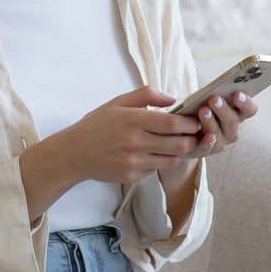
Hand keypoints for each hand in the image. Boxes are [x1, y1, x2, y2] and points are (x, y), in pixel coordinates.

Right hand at [67, 85, 204, 184]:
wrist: (73, 153)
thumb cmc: (97, 125)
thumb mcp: (117, 102)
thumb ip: (146, 95)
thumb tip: (172, 98)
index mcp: (133, 120)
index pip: (173, 123)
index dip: (190, 123)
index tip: (197, 120)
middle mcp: (135, 142)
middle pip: (179, 145)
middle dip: (193, 140)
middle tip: (197, 135)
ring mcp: (134, 162)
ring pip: (172, 161)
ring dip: (181, 153)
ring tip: (181, 144)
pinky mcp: (131, 177)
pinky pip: (155, 170)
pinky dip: (160, 162)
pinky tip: (156, 154)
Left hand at [187, 89, 257, 159]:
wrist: (187, 132)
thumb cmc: (201, 108)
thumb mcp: (208, 99)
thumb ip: (215, 95)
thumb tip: (214, 91)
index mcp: (238, 114)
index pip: (249, 110)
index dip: (245, 102)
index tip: (237, 94)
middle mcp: (232, 130)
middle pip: (233, 121)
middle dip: (223, 110)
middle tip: (214, 99)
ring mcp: (220, 142)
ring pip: (218, 134)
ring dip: (211, 122)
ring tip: (203, 110)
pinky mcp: (205, 150)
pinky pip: (206, 148)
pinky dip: (207, 142)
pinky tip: (205, 136)